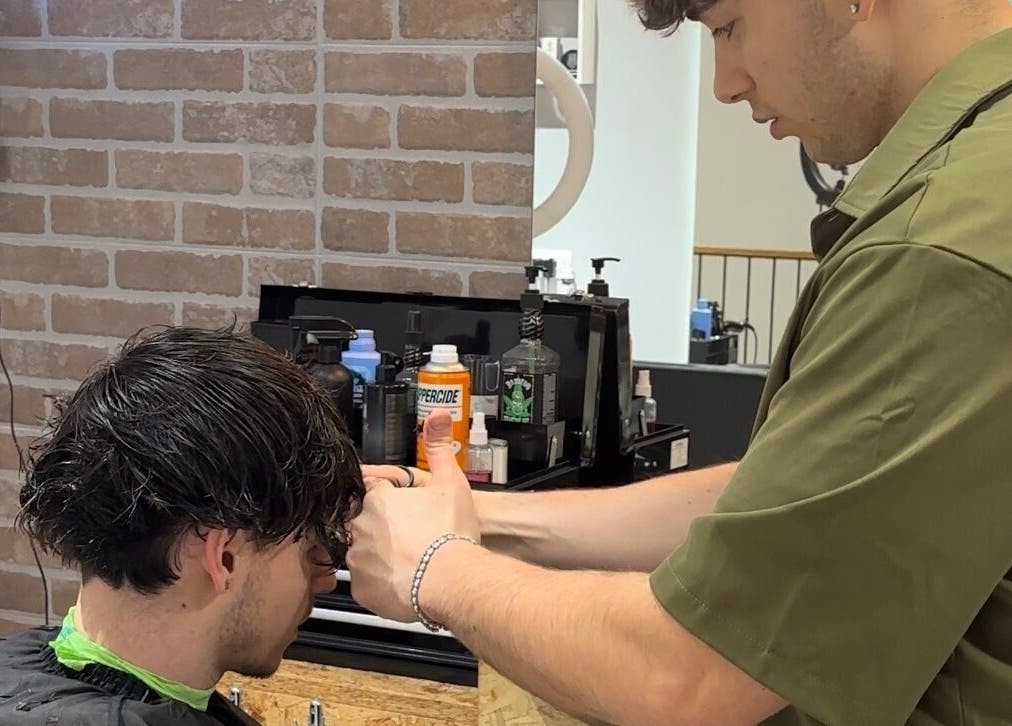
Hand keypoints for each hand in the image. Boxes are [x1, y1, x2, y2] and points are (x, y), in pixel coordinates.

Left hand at [346, 410, 479, 621]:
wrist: (450, 580)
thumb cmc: (449, 533)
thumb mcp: (451, 481)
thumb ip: (439, 446)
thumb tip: (438, 413)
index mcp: (378, 498)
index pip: (373, 490)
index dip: (389, 498)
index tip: (404, 510)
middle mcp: (360, 525)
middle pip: (366, 522)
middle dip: (384, 529)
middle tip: (411, 538)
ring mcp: (357, 558)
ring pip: (363, 553)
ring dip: (380, 556)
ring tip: (409, 562)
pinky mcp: (360, 588)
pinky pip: (365, 584)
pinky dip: (379, 584)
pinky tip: (402, 582)